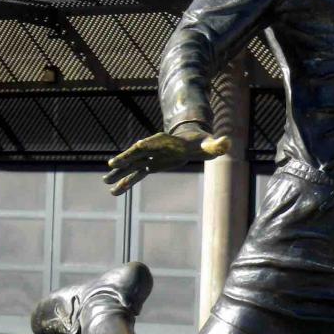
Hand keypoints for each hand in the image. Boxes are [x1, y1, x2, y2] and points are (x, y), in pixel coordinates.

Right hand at [103, 127, 229, 195]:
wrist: (194, 142)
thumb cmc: (201, 142)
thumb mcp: (209, 144)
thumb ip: (216, 144)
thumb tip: (227, 143)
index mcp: (164, 142)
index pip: (148, 144)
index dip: (138, 149)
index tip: (127, 154)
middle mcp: (153, 149)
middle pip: (135, 154)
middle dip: (123, 160)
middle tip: (110, 167)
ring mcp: (150, 158)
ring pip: (132, 166)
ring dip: (120, 174)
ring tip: (106, 183)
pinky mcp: (151, 166)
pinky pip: (137, 175)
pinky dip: (127, 183)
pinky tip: (116, 191)